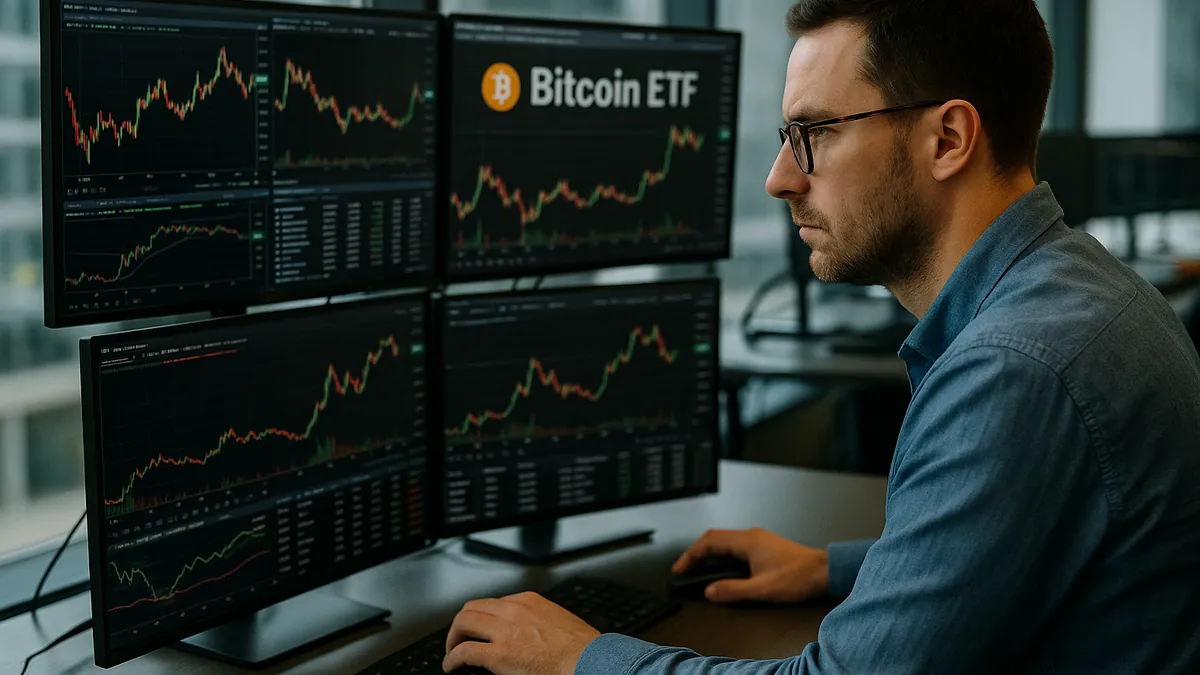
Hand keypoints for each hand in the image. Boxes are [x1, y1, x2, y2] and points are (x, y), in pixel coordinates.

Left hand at [443, 591, 600, 674]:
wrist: (589, 661)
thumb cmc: (582, 648)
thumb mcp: (558, 620)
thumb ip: (538, 620)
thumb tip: (527, 632)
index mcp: (529, 601)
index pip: (493, 602)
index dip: (482, 617)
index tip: (479, 629)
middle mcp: (513, 611)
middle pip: (472, 607)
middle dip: (461, 624)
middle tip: (459, 638)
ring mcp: (505, 632)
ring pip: (463, 623)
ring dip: (453, 638)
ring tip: (452, 651)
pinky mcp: (500, 654)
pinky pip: (465, 652)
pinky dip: (452, 659)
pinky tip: (451, 666)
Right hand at [673, 527, 829, 603]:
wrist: (824, 571)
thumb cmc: (799, 577)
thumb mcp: (762, 589)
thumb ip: (733, 590)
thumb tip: (710, 591)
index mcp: (747, 542)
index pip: (709, 542)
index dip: (691, 555)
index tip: (680, 569)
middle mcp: (751, 536)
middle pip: (713, 538)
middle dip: (695, 553)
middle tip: (685, 569)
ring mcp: (758, 539)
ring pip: (724, 541)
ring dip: (709, 553)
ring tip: (699, 569)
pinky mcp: (763, 546)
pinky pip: (734, 545)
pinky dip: (722, 555)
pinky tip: (722, 568)